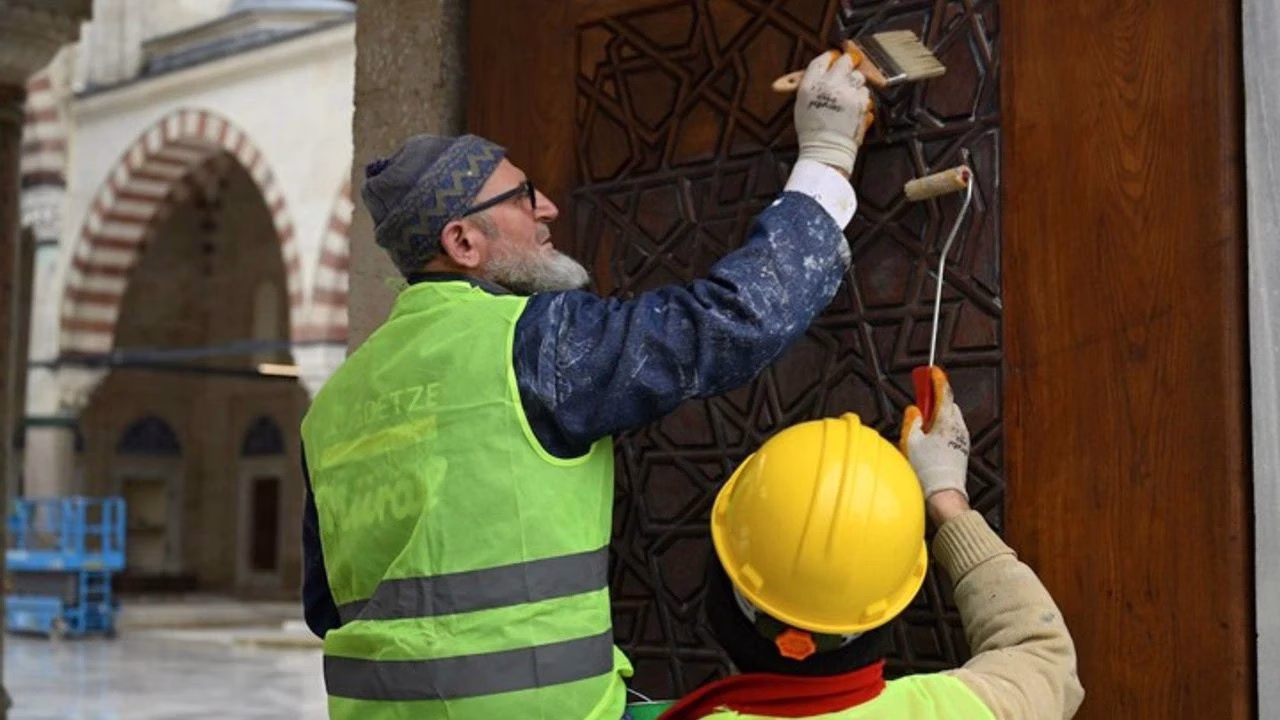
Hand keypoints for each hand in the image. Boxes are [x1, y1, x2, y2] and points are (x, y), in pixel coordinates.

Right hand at [794, 51, 871, 175]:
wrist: (826, 150)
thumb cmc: (812, 131)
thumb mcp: (802, 105)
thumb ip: (811, 85)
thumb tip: (821, 72)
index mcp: (811, 84)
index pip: (822, 60)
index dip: (829, 57)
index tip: (833, 58)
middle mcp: (831, 84)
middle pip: (845, 61)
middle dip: (847, 63)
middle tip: (846, 69)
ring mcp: (849, 92)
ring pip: (858, 77)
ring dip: (855, 83)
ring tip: (848, 95)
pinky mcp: (862, 102)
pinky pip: (865, 92)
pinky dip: (861, 97)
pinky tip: (854, 106)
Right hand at [900, 371, 970, 502]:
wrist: (943, 493)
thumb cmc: (928, 471)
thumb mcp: (911, 442)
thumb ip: (912, 421)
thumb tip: (914, 410)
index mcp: (945, 422)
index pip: (943, 392)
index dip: (937, 379)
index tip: (932, 370)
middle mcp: (958, 428)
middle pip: (948, 404)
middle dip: (936, 399)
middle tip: (922, 398)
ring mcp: (962, 439)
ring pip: (951, 417)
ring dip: (939, 414)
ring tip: (923, 424)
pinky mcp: (961, 449)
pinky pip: (953, 430)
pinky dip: (943, 427)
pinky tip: (932, 438)